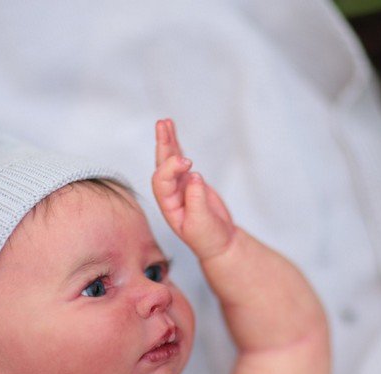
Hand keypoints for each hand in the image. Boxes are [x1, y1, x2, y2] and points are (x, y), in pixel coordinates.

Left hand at [152, 118, 235, 260]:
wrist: (219, 243)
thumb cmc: (208, 238)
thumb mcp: (201, 223)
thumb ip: (196, 201)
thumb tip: (194, 177)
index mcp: (168, 205)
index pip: (162, 181)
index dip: (171, 168)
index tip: (188, 162)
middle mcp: (170, 194)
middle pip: (161, 165)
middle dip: (162, 146)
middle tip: (163, 126)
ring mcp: (179, 186)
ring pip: (169, 160)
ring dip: (166, 141)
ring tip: (163, 122)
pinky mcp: (190, 182)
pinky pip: (181, 161)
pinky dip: (177, 146)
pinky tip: (171, 132)